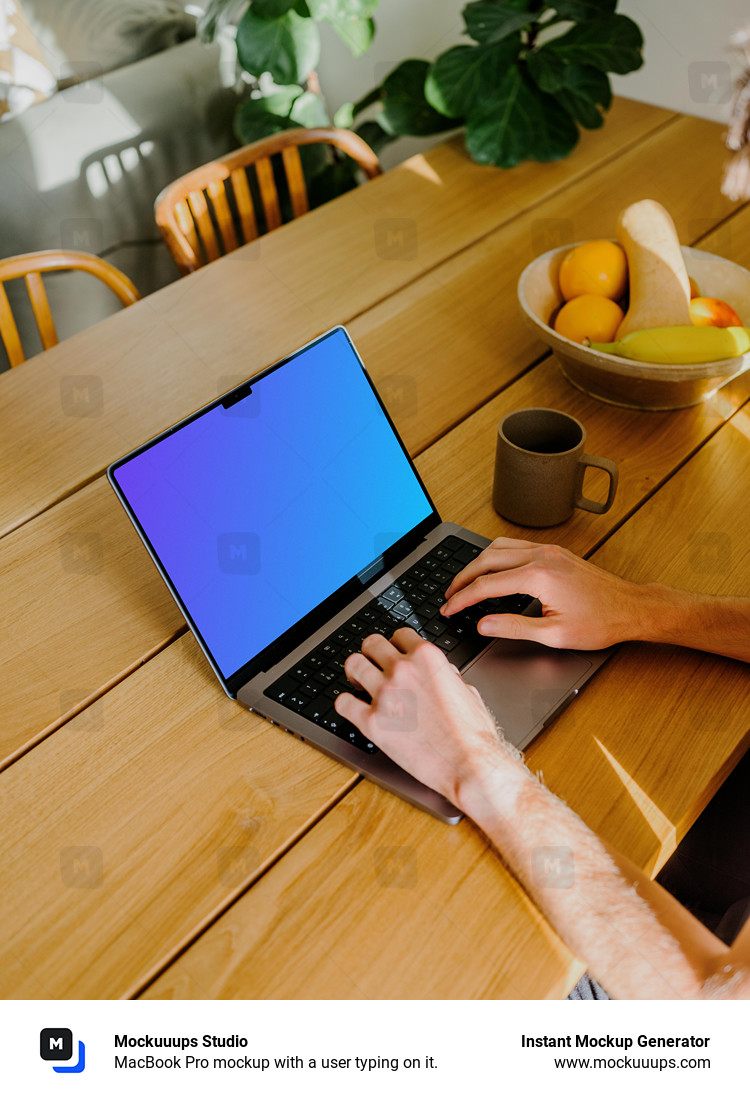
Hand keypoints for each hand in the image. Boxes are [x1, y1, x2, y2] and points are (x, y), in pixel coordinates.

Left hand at [334, 628, 517, 808]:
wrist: (470, 765)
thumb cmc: (473, 734)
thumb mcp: (467, 690)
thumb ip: (447, 676)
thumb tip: (441, 674)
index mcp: (427, 658)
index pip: (400, 635)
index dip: (397, 645)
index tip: (395, 654)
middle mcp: (403, 670)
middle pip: (372, 643)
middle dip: (372, 653)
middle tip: (373, 665)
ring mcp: (385, 695)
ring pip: (352, 664)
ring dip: (355, 672)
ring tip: (358, 683)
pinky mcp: (372, 722)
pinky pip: (343, 703)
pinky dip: (346, 704)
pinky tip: (354, 708)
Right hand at [442, 538, 645, 649]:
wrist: (631, 608)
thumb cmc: (601, 622)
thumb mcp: (554, 634)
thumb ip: (513, 628)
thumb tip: (483, 625)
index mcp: (539, 576)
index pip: (486, 585)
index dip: (462, 599)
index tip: (448, 609)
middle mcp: (542, 556)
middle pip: (486, 558)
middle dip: (462, 577)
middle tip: (448, 596)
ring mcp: (548, 550)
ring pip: (499, 547)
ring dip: (477, 563)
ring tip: (464, 583)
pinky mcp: (554, 552)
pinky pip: (514, 547)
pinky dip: (495, 557)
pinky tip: (491, 570)